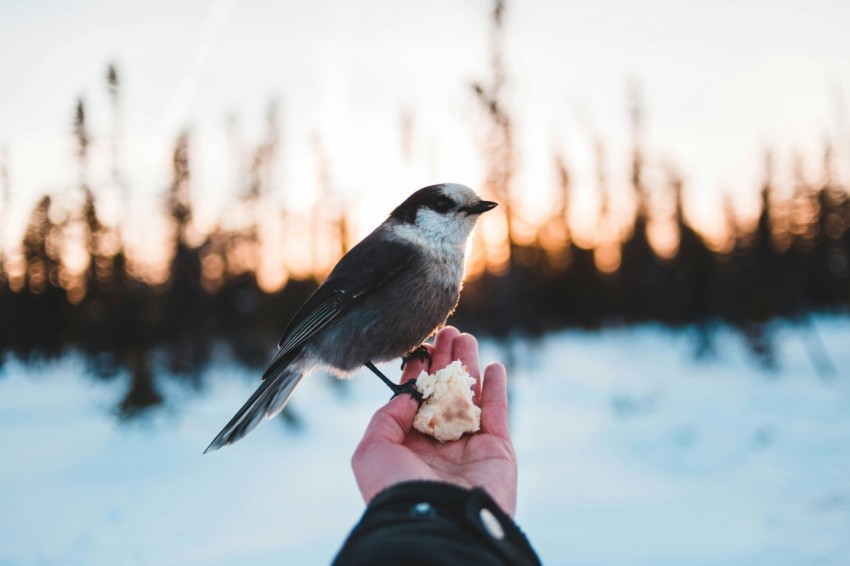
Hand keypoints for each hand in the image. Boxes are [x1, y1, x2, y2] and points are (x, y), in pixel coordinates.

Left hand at [351, 326, 517, 515]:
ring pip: (470, 397)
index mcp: (408, 447)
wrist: (436, 521)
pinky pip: (498, 413)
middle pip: (444, 393)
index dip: (418, 373)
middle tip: (447, 332)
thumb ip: (387, 416)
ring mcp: (469, 447)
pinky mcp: (497, 450)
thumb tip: (410, 392)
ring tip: (466, 338)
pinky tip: (493, 366)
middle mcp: (438, 445)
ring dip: (469, 367)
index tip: (421, 349)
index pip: (415, 402)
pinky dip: (498, 389)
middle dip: (445, 362)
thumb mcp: (372, 450)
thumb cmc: (396, 489)